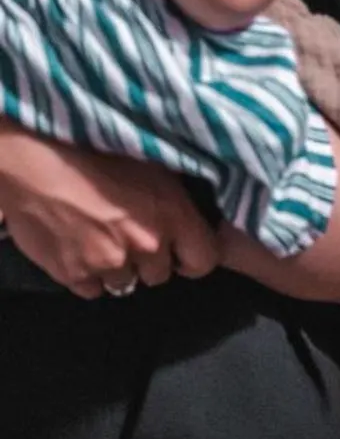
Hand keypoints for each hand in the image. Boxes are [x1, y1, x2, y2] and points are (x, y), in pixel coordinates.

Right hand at [0, 126, 219, 298]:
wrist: (36, 160)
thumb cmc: (94, 148)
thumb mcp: (151, 161)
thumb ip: (174, 196)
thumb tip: (191, 212)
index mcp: (172, 213)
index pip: (204, 259)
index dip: (193, 256)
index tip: (182, 250)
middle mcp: (146, 245)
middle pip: (160, 275)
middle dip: (150, 259)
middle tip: (132, 234)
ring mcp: (109, 264)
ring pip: (125, 283)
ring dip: (118, 267)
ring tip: (102, 236)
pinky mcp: (74, 275)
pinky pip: (92, 289)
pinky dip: (88, 274)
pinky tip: (80, 246)